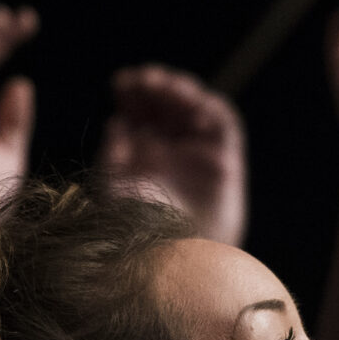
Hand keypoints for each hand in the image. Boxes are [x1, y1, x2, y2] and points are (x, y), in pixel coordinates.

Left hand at [100, 64, 247, 244]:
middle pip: (166, 103)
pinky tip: (191, 106)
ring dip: (181, 90)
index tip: (122, 83)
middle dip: (155, 86)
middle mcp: (171, 151)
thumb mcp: (113, 187)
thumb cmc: (136, 230)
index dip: (133, 92)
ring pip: (195, 107)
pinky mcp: (226, 161)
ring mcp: (198, 154)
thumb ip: (113, 152)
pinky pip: (223, 123)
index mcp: (141, 155)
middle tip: (142, 80)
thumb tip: (117, 121)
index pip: (140, 111)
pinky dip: (210, 108)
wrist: (174, 259)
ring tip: (163, 86)